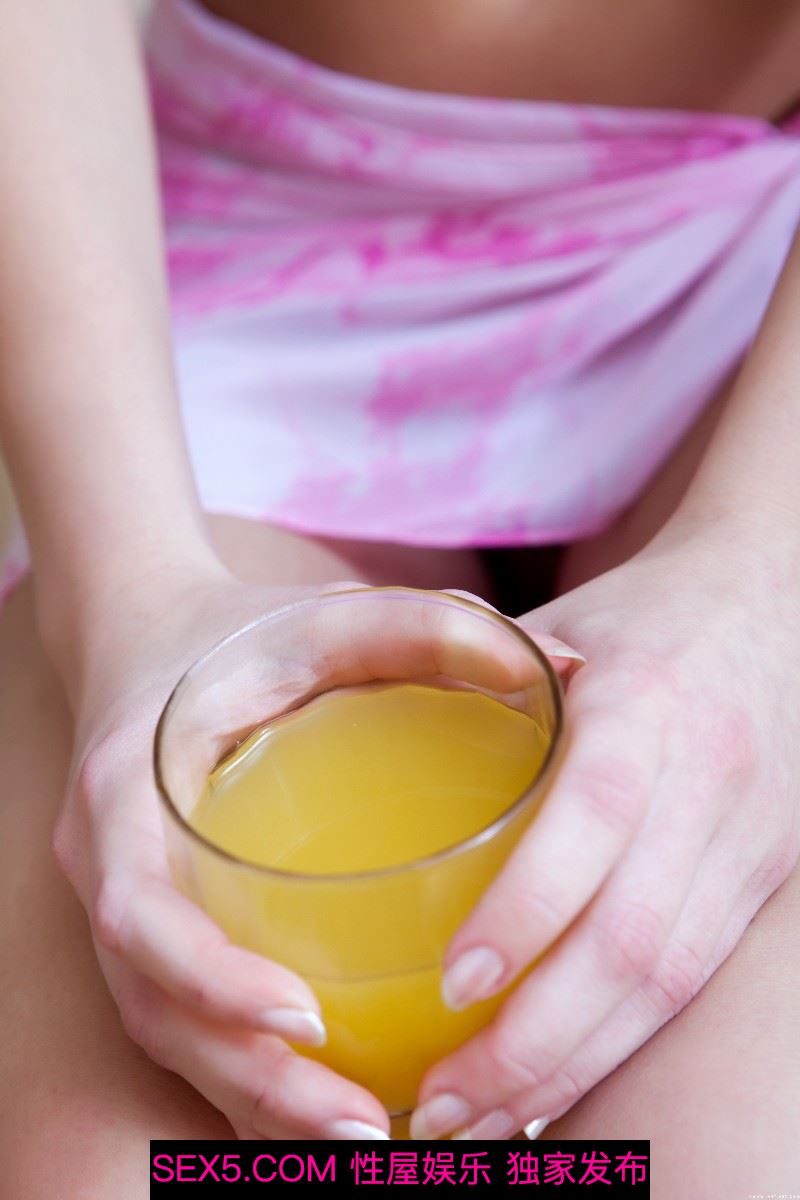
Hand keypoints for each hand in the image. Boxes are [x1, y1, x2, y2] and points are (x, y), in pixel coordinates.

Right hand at [51, 568, 583, 1138]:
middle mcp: (110, 864)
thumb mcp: (322, 618)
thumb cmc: (241, 634)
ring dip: (258, 1103)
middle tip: (367, 1126)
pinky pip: (188, 1024)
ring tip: (372, 1137)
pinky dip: (253, 1079)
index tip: (306, 1018)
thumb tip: (562, 671)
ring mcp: (124, 907)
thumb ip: (426, 627)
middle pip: (157, 1009)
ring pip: (172, 1036)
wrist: (144, 639)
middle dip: (255, 1082)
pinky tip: (336, 1105)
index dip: (210, 980)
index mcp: (126, 790)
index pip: (139, 912)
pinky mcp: (155, 931)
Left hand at [410, 521, 799, 1139]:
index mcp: (646, 703)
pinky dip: (613, 1045)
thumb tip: (351, 733)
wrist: (777, 603)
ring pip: (666, 983)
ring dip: (570, 1069)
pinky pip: (688, 982)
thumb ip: (469, 674)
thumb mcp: (562, 619)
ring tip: (478, 1127)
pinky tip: (548, 1085)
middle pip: (633, 940)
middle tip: (438, 1106)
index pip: (592, 816)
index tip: (453, 984)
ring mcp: (746, 840)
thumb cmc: (647, 613)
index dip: (528, 908)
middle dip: (535, 1042)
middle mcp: (706, 779)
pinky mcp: (759, 879)